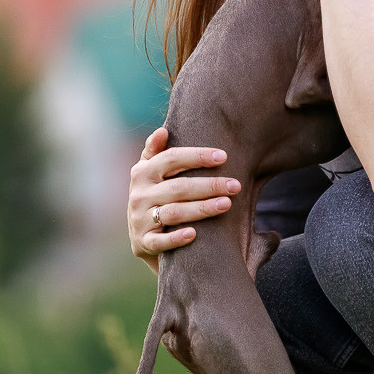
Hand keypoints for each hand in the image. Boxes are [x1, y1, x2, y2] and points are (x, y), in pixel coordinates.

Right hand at [126, 126, 240, 271]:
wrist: (143, 237)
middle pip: (178, 187)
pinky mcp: (143, 243)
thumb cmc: (155, 196)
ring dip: (202, 208)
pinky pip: (160, 242)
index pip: (171, 159)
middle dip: (209, 185)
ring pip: (174, 212)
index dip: (197, 156)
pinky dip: (176, 238)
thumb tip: (163, 131)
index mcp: (142, 172)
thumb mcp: (150, 173)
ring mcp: (139, 220)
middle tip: (235, 185)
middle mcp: (138, 195)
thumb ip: (156, 151)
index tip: (223, 157)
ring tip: (227, 204)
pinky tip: (195, 234)